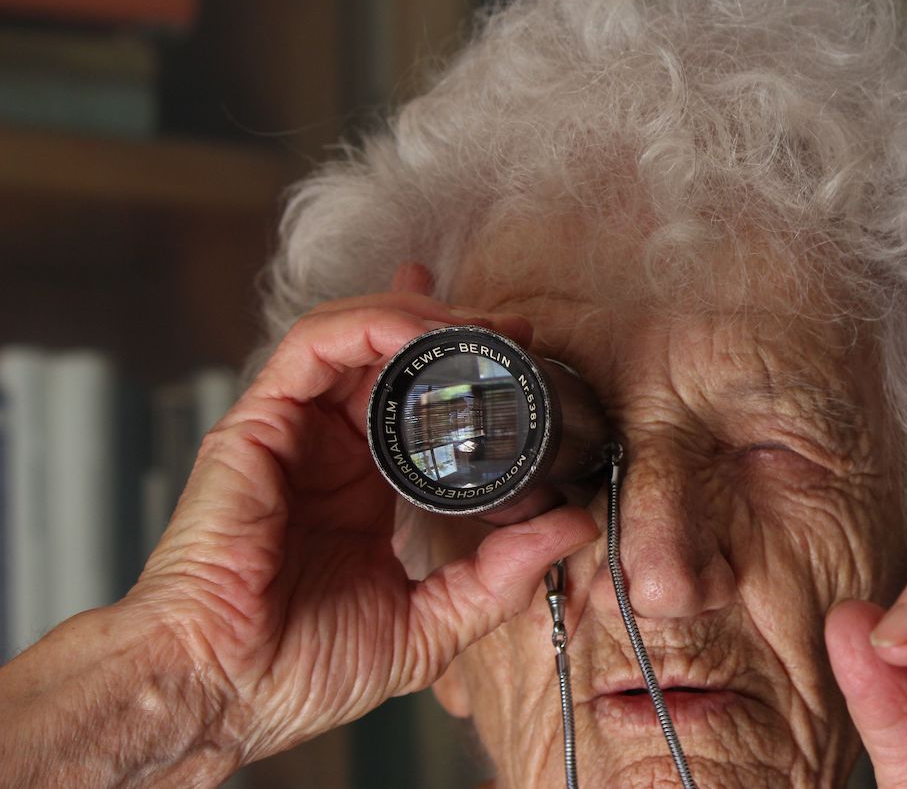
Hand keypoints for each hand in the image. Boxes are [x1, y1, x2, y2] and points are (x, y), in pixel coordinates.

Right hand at [122, 263, 599, 764]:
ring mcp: (292, 434)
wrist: (227, 692)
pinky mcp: (256, 425)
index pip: (416, 404)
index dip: (464, 370)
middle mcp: (329, 451)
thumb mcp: (432, 622)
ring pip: (353, 335)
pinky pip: (311, 347)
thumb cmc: (303, 670)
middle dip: (454, 330)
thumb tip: (576, 528)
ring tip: (477, 325)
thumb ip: (502, 575)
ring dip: (419, 317)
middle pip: (390, 358)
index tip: (523, 356)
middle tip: (513, 328)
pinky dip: (368, 325)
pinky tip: (418, 333)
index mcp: (365, 489)